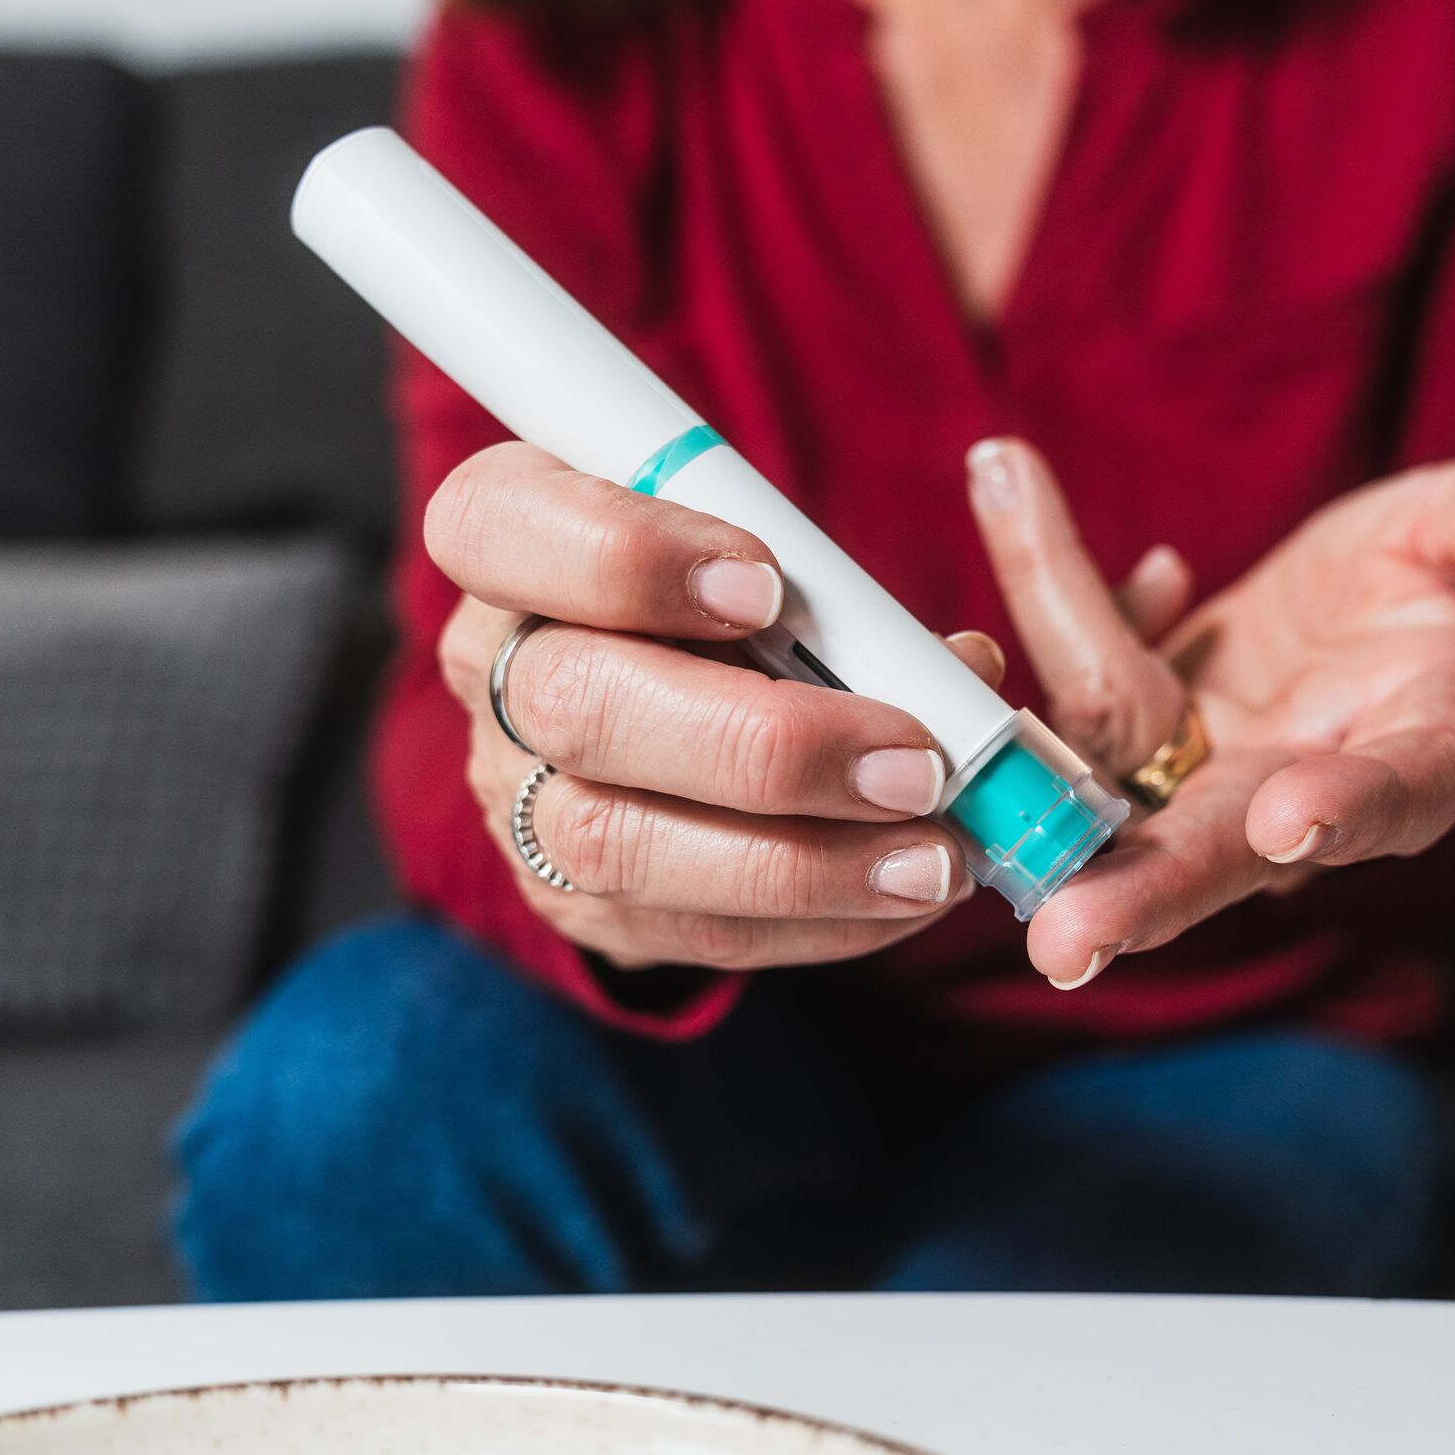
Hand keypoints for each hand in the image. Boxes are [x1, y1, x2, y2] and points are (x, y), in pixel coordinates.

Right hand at [430, 440, 1006, 971]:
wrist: (675, 715)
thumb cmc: (728, 597)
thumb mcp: (762, 550)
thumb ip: (834, 589)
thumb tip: (961, 671)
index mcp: (510, 536)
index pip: (496, 525)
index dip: (627, 556)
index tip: (768, 584)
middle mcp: (493, 670)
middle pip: (576, 705)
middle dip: (763, 742)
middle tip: (913, 762)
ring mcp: (519, 796)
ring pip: (618, 843)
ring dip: (801, 861)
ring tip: (932, 858)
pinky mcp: (577, 899)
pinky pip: (682, 929)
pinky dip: (812, 921)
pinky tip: (902, 897)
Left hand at [964, 436, 1454, 987]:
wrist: (1357, 602)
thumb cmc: (1437, 577)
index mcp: (1411, 758)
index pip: (1390, 796)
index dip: (1346, 809)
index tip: (1292, 824)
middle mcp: (1294, 793)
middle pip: (1217, 854)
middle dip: (1144, 894)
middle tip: (1066, 941)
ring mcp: (1199, 777)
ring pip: (1109, 782)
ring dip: (1036, 763)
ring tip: (966, 729)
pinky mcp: (1131, 741)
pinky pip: (1070, 680)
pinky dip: (1048, 591)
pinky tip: (1019, 483)